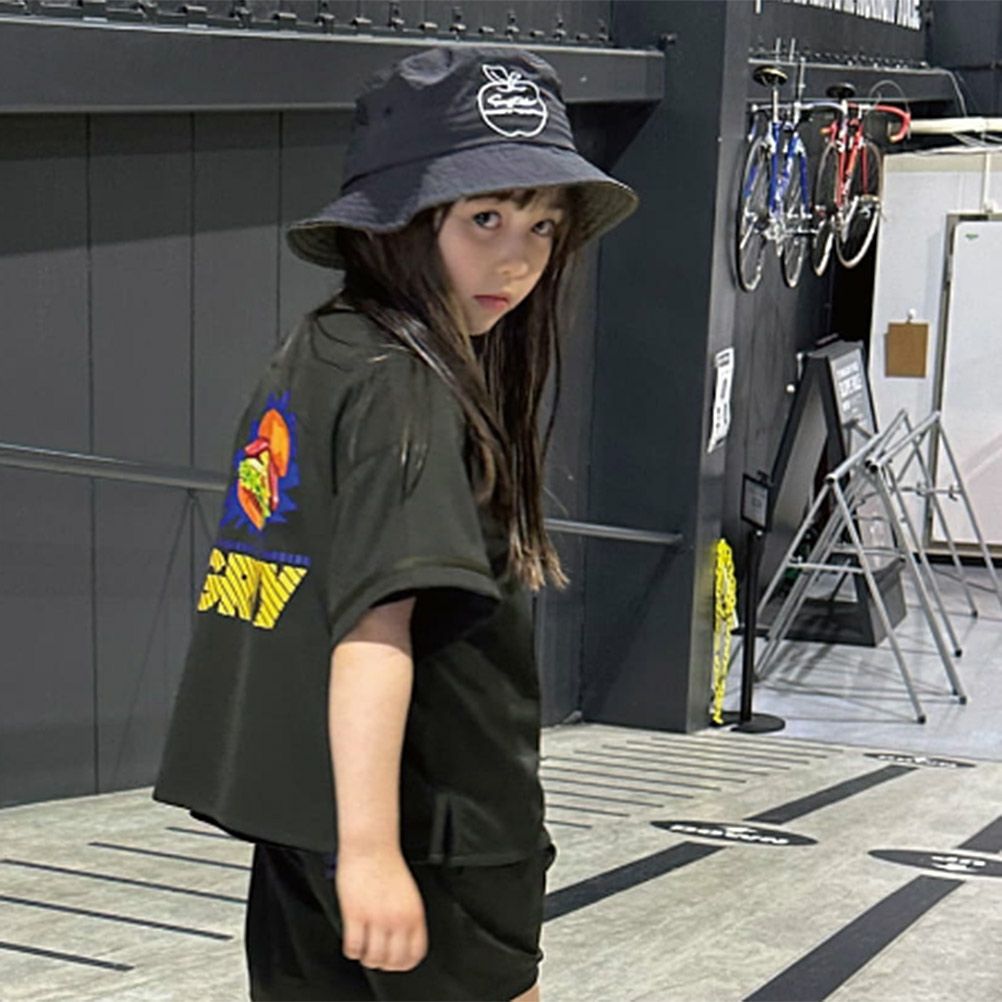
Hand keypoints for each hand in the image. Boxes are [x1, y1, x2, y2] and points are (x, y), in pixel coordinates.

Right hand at [335, 848, 428, 971]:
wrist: (371, 845)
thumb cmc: (387, 864)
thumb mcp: (409, 893)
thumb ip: (408, 917)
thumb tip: (402, 940)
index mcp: (414, 914)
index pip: (415, 954)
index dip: (404, 963)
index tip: (397, 962)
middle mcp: (397, 919)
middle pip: (393, 961)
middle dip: (384, 963)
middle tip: (377, 956)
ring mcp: (376, 918)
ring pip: (373, 958)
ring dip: (367, 958)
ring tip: (364, 949)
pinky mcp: (355, 914)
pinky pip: (353, 947)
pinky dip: (352, 950)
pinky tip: (353, 942)